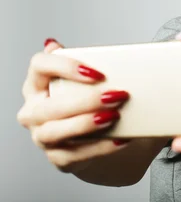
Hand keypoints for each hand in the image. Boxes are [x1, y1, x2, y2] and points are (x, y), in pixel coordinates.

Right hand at [17, 39, 129, 172]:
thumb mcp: (89, 80)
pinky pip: (75, 154)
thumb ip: (90, 63)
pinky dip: (100, 147)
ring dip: (86, 124)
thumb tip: (102, 50)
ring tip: (114, 117)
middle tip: (115, 96)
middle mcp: (33, 110)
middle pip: (50, 105)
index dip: (65, 67)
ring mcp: (42, 135)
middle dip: (84, 101)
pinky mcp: (57, 156)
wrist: (98, 134)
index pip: (39, 66)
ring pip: (55, 131)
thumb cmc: (89, 100)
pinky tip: (120, 139)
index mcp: (37, 83)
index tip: (97, 73)